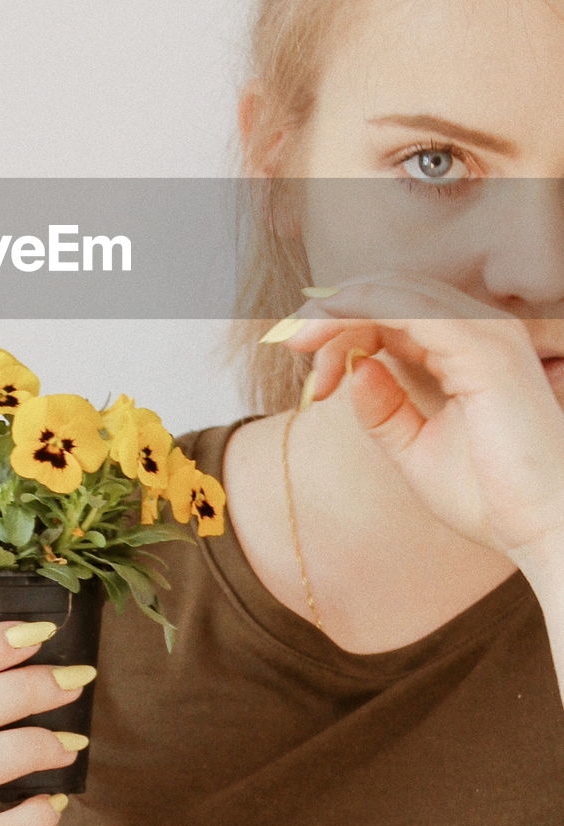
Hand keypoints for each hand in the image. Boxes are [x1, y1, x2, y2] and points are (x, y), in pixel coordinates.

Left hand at [278, 270, 563, 564]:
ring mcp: (483, 333)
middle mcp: (477, 331)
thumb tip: (354, 368)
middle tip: (288, 346)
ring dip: (335, 310)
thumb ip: (383, 410)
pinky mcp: (481, 346)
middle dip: (328, 314)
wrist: (547, 534)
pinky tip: (325, 334)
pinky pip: (405, 307)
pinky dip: (357, 311)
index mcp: (466, 350)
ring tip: (299, 342)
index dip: (340, 334)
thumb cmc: (493, 499)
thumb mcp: (416, 450)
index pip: (390, 313)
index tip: (314, 385)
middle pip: (385, 293)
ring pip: (389, 292)